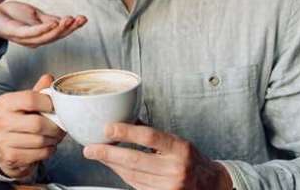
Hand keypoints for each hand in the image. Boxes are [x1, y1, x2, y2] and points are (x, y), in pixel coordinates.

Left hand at [0, 1, 86, 50]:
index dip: (72, 26)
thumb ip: (49, 18)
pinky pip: (31, 33)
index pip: (59, 32)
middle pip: (55, 37)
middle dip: (70, 29)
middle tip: (81, 20)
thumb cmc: (11, 15)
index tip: (84, 18)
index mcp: (39, 35)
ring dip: (60, 30)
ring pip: (46, 37)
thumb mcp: (34, 15)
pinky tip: (53, 23)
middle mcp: (33, 40)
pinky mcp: (15, 33)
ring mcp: (24, 38)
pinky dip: (44, 29)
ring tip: (71, 20)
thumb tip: (67, 20)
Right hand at [0, 75, 65, 178]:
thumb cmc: (18, 121)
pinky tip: (47, 145)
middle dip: (55, 126)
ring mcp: (2, 141)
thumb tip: (50, 78)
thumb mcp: (24, 104)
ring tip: (56, 135)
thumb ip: (37, 91)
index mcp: (3, 103)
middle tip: (62, 126)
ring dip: (54, 139)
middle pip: (37, 123)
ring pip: (40, 141)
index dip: (48, 103)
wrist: (3, 148)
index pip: (30, 99)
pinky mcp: (9, 157)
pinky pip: (39, 154)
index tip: (55, 107)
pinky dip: (49, 150)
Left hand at [83, 124, 233, 189]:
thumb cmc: (189, 159)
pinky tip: (115, 167)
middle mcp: (176, 169)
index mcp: (180, 148)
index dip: (126, 132)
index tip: (107, 128)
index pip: (150, 137)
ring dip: (112, 165)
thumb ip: (151, 133)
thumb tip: (124, 117)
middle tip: (90, 149)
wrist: (209, 184)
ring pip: (132, 175)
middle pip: (135, 160)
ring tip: (99, 155)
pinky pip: (136, 185)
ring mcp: (170, 186)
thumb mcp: (176, 142)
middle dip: (108, 154)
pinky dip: (122, 175)